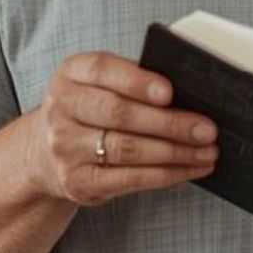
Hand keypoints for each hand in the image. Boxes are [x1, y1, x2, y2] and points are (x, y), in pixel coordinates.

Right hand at [31, 51, 217, 207]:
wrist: (45, 153)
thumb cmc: (89, 110)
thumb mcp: (99, 84)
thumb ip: (134, 80)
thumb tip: (191, 94)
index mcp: (70, 74)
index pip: (102, 70)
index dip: (138, 81)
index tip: (170, 92)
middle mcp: (61, 109)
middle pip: (120, 114)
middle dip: (170, 123)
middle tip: (207, 129)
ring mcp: (65, 148)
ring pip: (127, 149)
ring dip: (175, 152)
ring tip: (207, 151)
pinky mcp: (77, 182)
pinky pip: (129, 179)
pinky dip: (166, 175)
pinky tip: (189, 169)